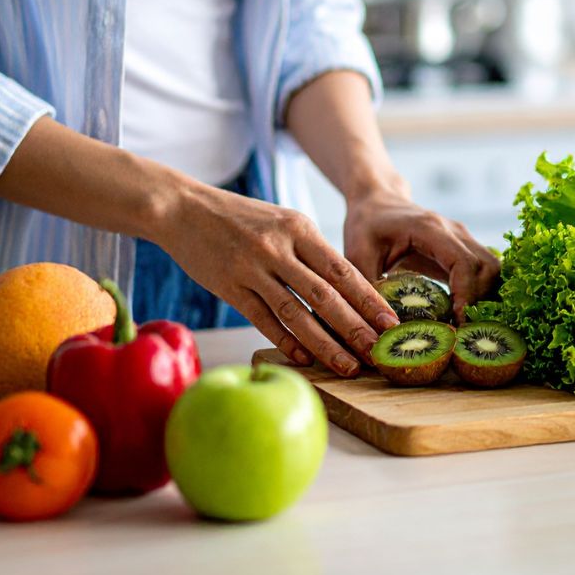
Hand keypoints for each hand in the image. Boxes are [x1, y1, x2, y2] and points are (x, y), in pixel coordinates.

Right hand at [157, 185, 398, 376]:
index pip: (342, 270)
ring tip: (348, 366)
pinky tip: (306, 358)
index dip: (369, 299)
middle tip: (378, 351)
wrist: (183, 208)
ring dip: (326, 344)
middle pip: (325, 295)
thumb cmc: (239, 218)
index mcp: (298, 228)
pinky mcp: (229, 286)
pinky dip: (286, 341)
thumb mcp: (281, 221)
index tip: (391, 322)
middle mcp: (278, 247)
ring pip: (296, 313)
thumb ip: (309, 251)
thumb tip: (344, 288)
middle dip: (355, 327)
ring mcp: (252, 268)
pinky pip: (263, 319)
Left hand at [343, 192, 500, 319]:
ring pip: (493, 268)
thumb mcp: (358, 257)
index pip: (463, 262)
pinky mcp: (464, 248)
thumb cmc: (365, 227)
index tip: (458, 323)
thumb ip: (371, 291)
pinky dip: (483, 293)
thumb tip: (386, 329)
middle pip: (488, 267)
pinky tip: (465, 314)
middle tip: (462, 331)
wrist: (376, 201)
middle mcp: (453, 230)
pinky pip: (486, 271)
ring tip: (464, 325)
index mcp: (428, 229)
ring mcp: (463, 237)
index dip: (466, 295)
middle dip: (480, 302)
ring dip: (485, 298)